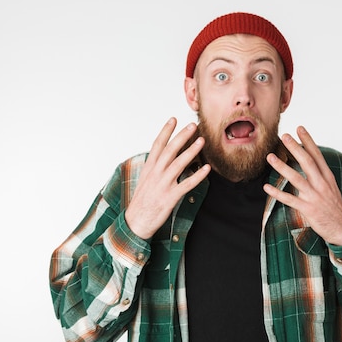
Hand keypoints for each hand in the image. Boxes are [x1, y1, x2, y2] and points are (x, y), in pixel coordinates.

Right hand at [125, 118, 209, 239]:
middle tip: (192, 126)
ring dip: (191, 151)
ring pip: (178, 164)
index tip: (173, 119)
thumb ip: (154, 168)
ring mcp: (163, 185)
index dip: (166, 131)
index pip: (157, 145)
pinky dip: (197, 176)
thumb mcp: (144, 181)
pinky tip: (206, 169)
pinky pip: (186, 184)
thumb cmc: (141, 202)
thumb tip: (163, 158)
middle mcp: (155, 174)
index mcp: (149, 168)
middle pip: (169, 150)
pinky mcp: (170, 197)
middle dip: (181, 136)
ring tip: (201, 141)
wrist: (135, 222)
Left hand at [264, 126, 341, 245]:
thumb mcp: (330, 188)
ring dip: (282, 167)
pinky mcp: (308, 209)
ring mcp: (315, 196)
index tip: (299, 128)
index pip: (317, 155)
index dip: (308, 141)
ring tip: (270, 157)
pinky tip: (266, 187)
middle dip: (295, 148)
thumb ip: (319, 176)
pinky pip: (290, 199)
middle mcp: (322, 184)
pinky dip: (277, 193)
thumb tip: (307, 163)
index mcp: (327, 177)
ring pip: (296, 178)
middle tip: (284, 136)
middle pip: (307, 162)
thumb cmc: (334, 208)